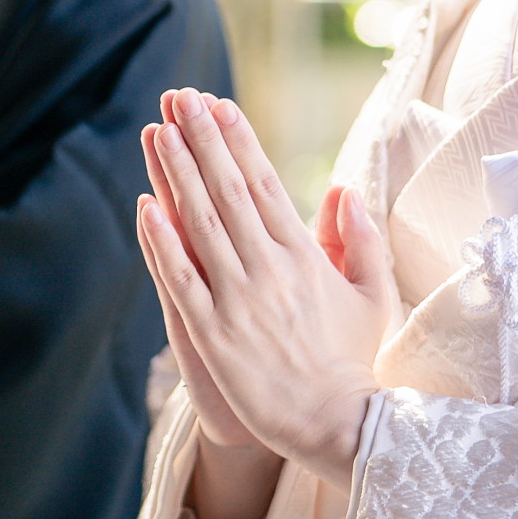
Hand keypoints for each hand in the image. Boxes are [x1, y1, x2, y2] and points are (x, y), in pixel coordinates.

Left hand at [136, 88, 388, 490]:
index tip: (220, 105)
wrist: (336, 421)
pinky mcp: (214, 333)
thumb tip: (346, 190)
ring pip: (201, 223)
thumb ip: (360, 239)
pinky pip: (180, 278)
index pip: (266, 184)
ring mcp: (239, 299)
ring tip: (159, 131)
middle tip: (180, 97)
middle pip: (229, 190)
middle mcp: (270, 268)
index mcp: (306, 255)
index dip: (239, 141)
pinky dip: (161, 241)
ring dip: (177, 174)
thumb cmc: (354, 360)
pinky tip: (145, 206)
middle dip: (202, 139)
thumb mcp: (373, 294)